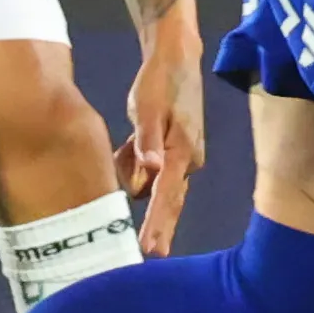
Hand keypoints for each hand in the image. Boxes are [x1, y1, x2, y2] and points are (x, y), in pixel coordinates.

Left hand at [118, 17, 208, 257]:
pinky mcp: (174, 151)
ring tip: (126, 144)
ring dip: (135, 176)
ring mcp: (183, 157)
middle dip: (159, 227)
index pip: (167, 196)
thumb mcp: (146, 109)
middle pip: (169, 201)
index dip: (157, 224)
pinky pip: (151, 169)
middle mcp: (188, 160)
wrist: (176, 57)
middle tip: (149, 255)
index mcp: (182, 153)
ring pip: (153, 182)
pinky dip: (136, 163)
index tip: (149, 249)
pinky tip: (127, 146)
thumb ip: (146, 142)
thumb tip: (152, 171)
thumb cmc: (160, 82)